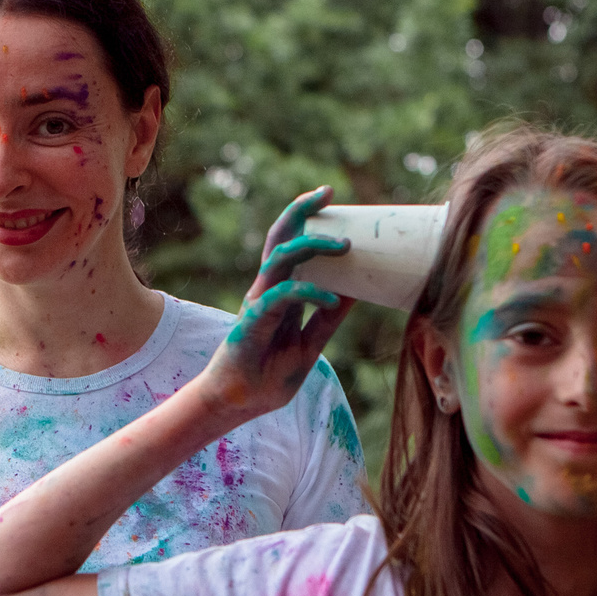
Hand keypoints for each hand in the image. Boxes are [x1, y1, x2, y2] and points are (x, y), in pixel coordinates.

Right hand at [198, 186, 354, 419]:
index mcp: (279, 292)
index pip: (292, 245)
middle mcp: (266, 290)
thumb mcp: (310, 345)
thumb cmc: (270, 376)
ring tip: (345, 246)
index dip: (308, 219)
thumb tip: (357, 293)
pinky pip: (281, 297)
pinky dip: (309, 293)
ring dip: (312, 245)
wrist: (240, 404)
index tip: (332, 197)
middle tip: (328, 192)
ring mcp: (257, 302)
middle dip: (301, 211)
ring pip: (280, 258)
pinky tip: (333, 301)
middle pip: (280, 238)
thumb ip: (328, 320)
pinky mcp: (252, 320)